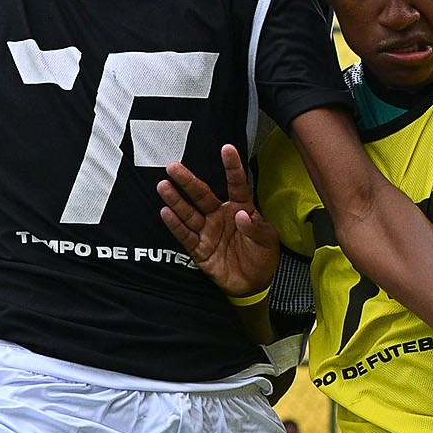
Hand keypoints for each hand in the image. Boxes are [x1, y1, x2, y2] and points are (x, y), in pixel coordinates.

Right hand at [159, 146, 280, 300]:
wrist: (253, 284)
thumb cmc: (262, 257)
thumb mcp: (268, 241)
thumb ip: (256, 228)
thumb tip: (242, 216)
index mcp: (241, 208)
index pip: (236, 184)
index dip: (232, 167)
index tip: (227, 148)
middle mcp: (220, 216)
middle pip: (202, 195)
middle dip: (188, 181)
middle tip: (174, 167)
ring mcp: (208, 231)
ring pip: (189, 213)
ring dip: (176, 200)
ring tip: (164, 186)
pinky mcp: (199, 249)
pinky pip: (185, 235)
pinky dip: (175, 225)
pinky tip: (166, 212)